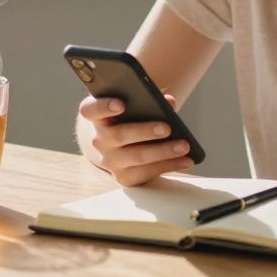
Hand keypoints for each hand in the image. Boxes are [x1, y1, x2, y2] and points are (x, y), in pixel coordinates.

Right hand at [77, 94, 193, 186]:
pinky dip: (169, 165)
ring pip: (137, 156)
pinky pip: (147, 172)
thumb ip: (150, 99)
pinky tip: (186, 160)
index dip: (104, 106)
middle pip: (119, 135)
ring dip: (163, 151)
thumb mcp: (135, 104)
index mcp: (97, 115)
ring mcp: (110, 161)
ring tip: (184, 145)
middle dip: (145, 131)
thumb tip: (169, 102)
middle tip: (167, 128)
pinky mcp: (124, 177)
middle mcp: (99, 139)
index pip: (91, 109)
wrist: (119, 145)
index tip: (121, 104)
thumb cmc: (130, 117)